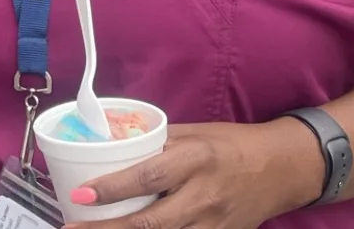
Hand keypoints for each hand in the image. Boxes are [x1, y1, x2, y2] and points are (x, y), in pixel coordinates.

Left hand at [63, 119, 324, 228]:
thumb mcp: (193, 134)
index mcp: (195, 159)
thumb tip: (110, 144)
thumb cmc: (230, 145)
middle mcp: (204, 195)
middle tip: (71, 228)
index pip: (147, 177)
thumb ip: (155, 142)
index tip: (80, 193)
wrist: (282, 169)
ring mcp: (213, 224)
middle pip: (150, 222)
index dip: (112, 188)